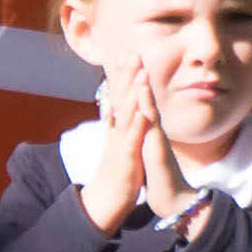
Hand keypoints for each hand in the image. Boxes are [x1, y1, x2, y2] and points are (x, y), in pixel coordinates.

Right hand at [80, 59, 150, 231]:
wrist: (108, 198)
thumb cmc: (118, 169)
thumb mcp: (120, 142)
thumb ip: (120, 123)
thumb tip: (115, 106)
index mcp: (116, 126)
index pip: (119, 94)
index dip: (123, 74)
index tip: (129, 53)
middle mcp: (116, 130)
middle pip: (119, 97)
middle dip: (126, 75)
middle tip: (132, 52)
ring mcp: (119, 143)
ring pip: (125, 114)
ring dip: (132, 93)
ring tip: (140, 74)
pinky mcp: (126, 158)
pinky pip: (131, 140)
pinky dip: (137, 126)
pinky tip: (144, 113)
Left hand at [135, 68, 198, 223]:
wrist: (175, 200)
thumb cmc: (161, 179)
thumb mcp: (148, 152)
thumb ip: (146, 138)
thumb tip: (141, 127)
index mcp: (147, 130)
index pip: (137, 103)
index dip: (129, 84)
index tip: (122, 63)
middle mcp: (152, 129)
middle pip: (143, 98)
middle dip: (136, 75)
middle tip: (130, 50)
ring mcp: (156, 136)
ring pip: (148, 105)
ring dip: (143, 83)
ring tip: (138, 62)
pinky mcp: (157, 147)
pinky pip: (151, 124)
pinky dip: (146, 106)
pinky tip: (143, 91)